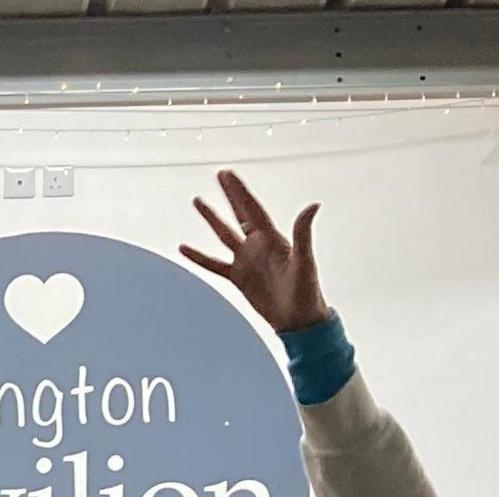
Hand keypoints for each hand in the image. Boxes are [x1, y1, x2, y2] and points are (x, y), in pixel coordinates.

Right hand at [182, 170, 328, 332]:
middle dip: (230, 195)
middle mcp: (258, 246)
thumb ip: (303, 233)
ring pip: (224, 234)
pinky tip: (185, 249)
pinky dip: (199, 257)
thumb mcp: (305, 261)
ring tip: (198, 201)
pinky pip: (214, 265)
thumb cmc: (306, 291)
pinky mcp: (238, 278)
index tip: (227, 174)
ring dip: (212, 218)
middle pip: (239, 214)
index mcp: (272, 239)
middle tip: (220, 175)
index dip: (239, 191)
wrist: (298, 320)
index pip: (251, 209)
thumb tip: (313, 205)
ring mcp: (246, 261)